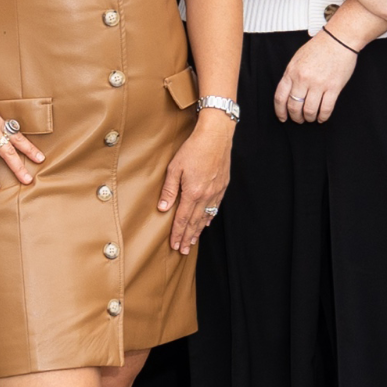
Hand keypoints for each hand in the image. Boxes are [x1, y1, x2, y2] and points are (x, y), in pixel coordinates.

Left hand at [159, 112, 234, 251]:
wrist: (216, 136)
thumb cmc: (194, 148)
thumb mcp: (175, 167)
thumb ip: (169, 189)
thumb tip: (163, 208)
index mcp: (192, 193)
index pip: (183, 219)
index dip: (178, 233)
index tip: (174, 245)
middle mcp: (206, 196)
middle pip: (195, 222)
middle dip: (188, 237)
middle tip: (183, 250)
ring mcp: (216, 191)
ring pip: (206, 216)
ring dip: (198, 230)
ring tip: (193, 241)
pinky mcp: (222, 186)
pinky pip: (215, 207)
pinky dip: (210, 217)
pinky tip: (207, 222)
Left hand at [277, 34, 358, 123]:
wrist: (338, 39)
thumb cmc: (319, 47)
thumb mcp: (297, 59)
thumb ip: (291, 75)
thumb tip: (288, 93)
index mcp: (292, 72)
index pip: (280, 97)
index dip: (280, 111)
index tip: (283, 118)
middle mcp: (303, 79)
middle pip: (294, 106)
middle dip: (296, 117)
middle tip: (299, 119)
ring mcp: (319, 84)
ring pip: (310, 110)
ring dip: (309, 118)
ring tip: (311, 118)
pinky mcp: (333, 87)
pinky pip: (326, 108)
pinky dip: (323, 117)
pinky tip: (322, 118)